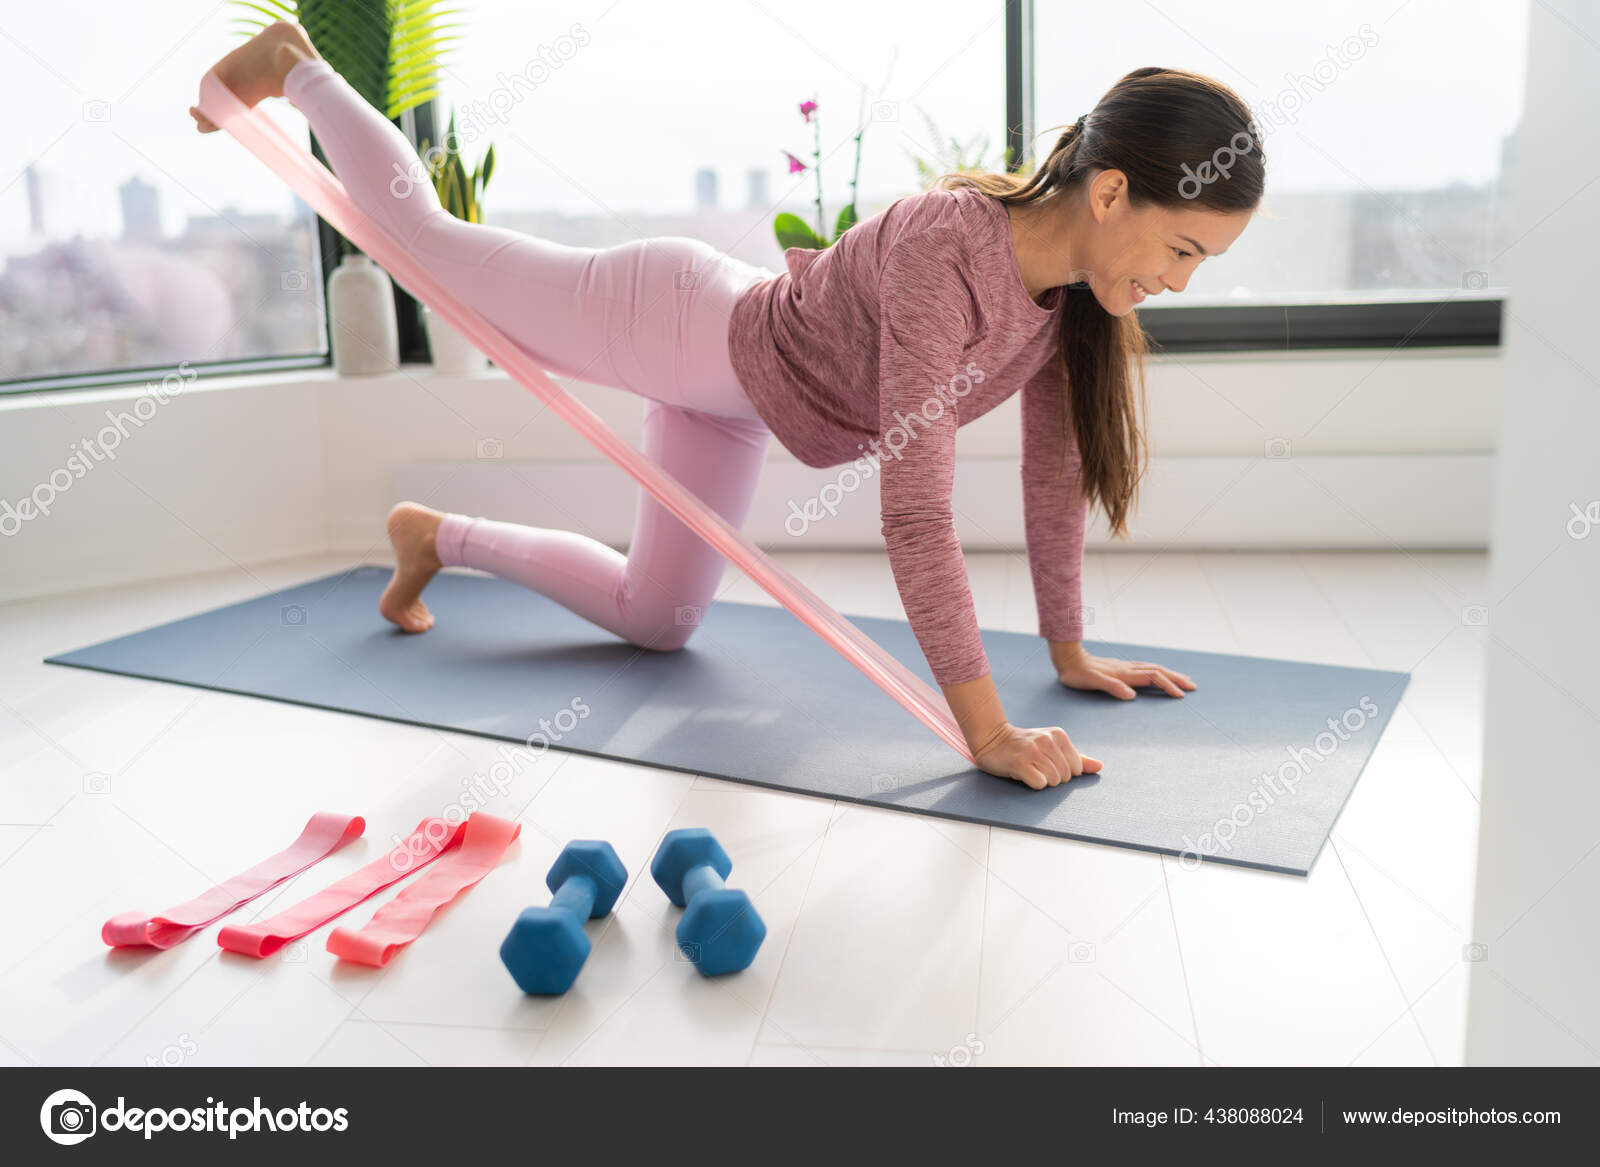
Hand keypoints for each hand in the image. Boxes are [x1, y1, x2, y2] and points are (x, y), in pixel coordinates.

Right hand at [971, 721, 1101, 789]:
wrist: (992, 739)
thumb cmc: (1025, 746)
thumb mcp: (1053, 747)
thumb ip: (1078, 758)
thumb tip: (1100, 766)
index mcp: (1059, 735)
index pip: (1077, 768)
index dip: (1064, 772)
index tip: (1048, 764)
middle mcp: (1047, 740)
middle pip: (1066, 777)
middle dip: (1053, 778)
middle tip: (1037, 767)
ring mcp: (1033, 751)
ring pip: (1053, 781)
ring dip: (1042, 781)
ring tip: (1030, 770)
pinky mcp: (1020, 763)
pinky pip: (1039, 784)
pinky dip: (1032, 783)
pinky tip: (1023, 773)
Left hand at [1051, 641, 1194, 699]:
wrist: (1067, 658)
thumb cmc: (1077, 674)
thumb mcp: (1092, 682)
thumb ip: (1111, 687)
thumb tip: (1131, 695)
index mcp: (1124, 674)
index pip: (1152, 678)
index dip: (1167, 686)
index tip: (1180, 696)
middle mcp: (1127, 668)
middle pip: (1158, 671)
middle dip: (1176, 679)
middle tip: (1193, 687)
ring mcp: (1124, 667)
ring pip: (1152, 669)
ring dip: (1169, 674)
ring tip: (1183, 680)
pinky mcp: (1120, 668)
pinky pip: (1145, 669)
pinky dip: (1157, 672)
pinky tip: (1158, 675)